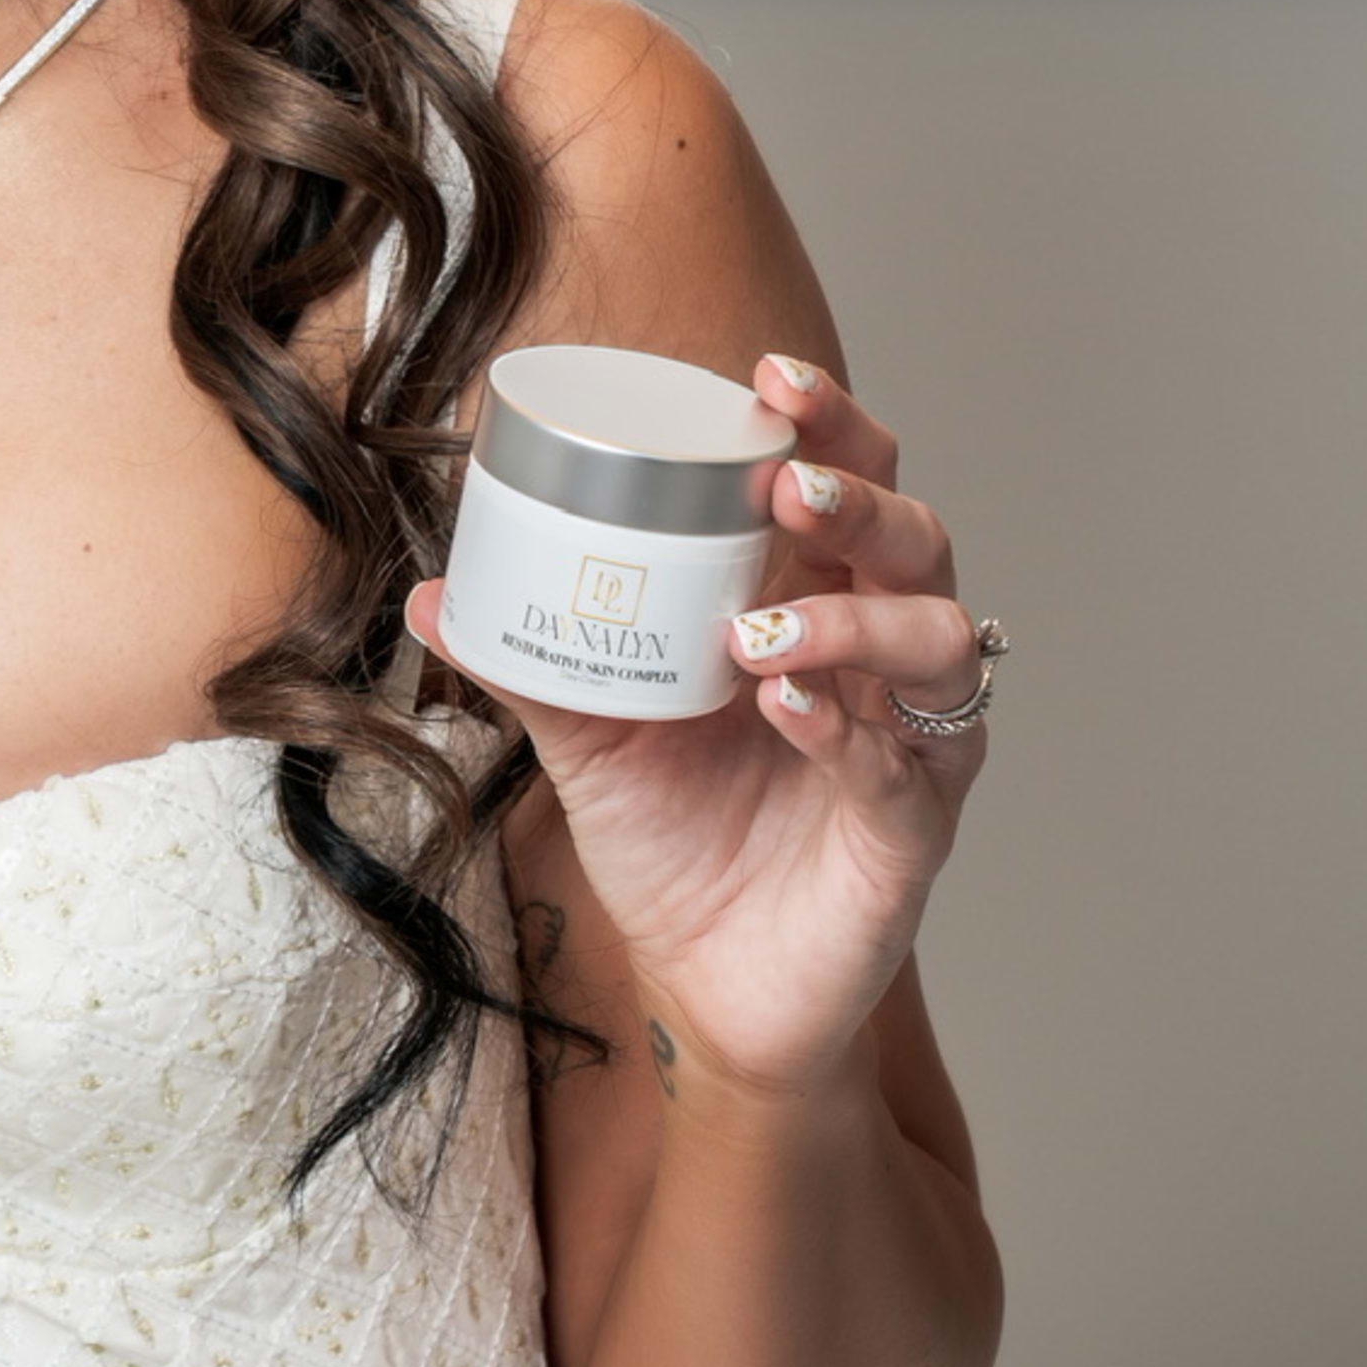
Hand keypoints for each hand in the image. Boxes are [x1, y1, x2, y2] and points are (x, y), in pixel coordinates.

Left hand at [410, 355, 991, 1104]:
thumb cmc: (672, 843)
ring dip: (851, 620)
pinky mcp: (914, 827)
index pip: (847, 482)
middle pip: (915, 537)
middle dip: (858, 497)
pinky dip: (843, 726)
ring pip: (935, 638)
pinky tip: (785, 710)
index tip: (766, 380)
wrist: (702, 987)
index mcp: (810, 602)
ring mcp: (911, 740)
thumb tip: (430, 597)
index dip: (827, 423)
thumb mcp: (587, 740)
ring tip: (758, 633)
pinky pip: (902, 762)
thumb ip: (526, 664)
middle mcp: (879, 656)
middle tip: (785, 487)